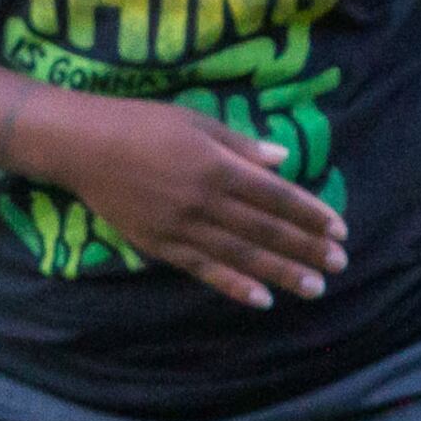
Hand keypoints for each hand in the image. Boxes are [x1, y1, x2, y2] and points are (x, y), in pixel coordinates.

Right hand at [23, 87, 349, 310]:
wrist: (82, 146)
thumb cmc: (140, 123)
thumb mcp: (195, 121)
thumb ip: (240, 145)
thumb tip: (284, 161)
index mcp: (217, 166)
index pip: (275, 196)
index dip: (310, 215)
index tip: (339, 230)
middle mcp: (204, 201)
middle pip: (265, 230)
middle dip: (305, 248)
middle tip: (339, 265)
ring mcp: (182, 227)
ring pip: (241, 255)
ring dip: (281, 273)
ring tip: (314, 288)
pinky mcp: (161, 245)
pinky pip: (204, 270)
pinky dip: (234, 285)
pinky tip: (262, 299)